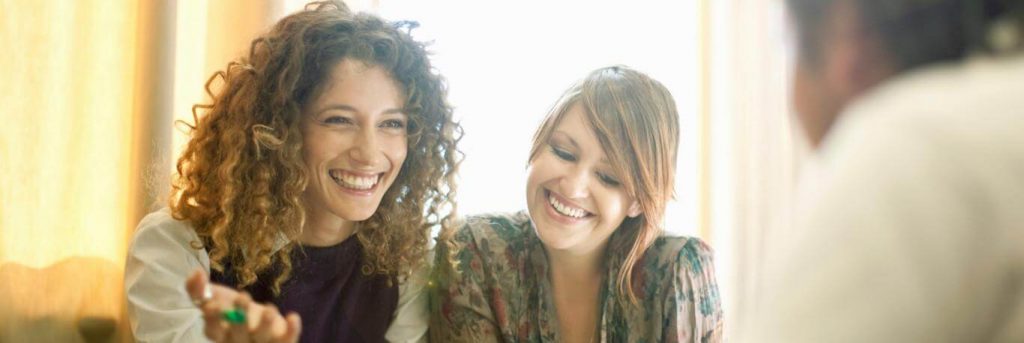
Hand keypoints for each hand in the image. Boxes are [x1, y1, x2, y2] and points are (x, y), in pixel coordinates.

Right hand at [186, 270, 301, 342]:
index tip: (213, 304)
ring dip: (264, 325)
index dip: (213, 320)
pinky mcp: (281, 341)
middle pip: (238, 335)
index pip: (213, 331)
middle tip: (243, 297)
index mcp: (221, 333)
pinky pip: (287, 340)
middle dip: (239, 318)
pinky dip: (292, 330)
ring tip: (268, 309)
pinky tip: (293, 316)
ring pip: (261, 338)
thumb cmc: (233, 310)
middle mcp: (239, 341)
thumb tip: (195, 272)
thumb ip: (198, 289)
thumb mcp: (215, 298)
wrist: (263, 321)